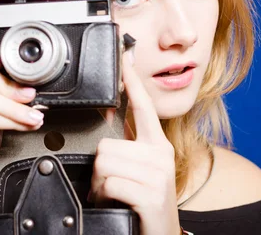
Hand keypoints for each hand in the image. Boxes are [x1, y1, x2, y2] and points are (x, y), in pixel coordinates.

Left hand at [90, 52, 181, 234]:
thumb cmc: (146, 203)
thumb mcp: (140, 170)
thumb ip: (127, 143)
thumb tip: (107, 115)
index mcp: (159, 145)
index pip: (143, 106)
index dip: (132, 80)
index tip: (125, 56)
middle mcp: (161, 155)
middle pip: (107, 144)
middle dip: (99, 169)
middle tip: (109, 185)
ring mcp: (158, 175)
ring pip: (104, 163)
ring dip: (99, 185)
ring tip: (112, 195)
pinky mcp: (151, 195)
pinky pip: (109, 184)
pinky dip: (104, 197)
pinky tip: (115, 204)